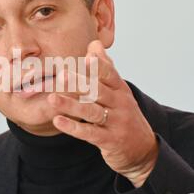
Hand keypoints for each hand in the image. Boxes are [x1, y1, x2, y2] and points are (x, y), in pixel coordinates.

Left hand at [47, 40, 158, 187]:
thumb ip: (105, 68)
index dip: (98, 66)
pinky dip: (73, 127)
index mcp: (120, 89)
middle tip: (60, 75)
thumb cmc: (124, 115)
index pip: (110, 74)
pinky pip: (89, 133)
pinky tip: (58, 121)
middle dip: (79, 83)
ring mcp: (115, 123)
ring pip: (91, 111)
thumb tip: (94, 43)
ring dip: (71, 105)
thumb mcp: (118, 91)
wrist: (142, 149)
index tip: (85, 56)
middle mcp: (120, 104)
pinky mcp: (109, 140)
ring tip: (52, 98)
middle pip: (98, 91)